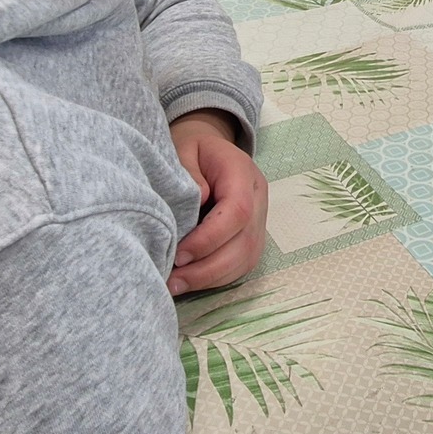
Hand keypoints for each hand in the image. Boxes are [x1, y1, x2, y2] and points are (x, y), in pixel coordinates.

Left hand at [167, 110, 268, 296]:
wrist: (210, 150)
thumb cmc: (193, 150)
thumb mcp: (184, 148)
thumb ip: (189, 172)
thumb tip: (198, 199)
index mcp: (243, 173)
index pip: (238, 211)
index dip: (210, 238)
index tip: (179, 254)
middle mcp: (258, 199)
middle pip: (245, 243)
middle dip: (208, 268)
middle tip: (173, 280)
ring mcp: (260, 221)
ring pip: (246, 259)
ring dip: (211, 278)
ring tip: (177, 285)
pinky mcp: (252, 238)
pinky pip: (241, 265)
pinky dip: (217, 278)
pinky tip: (191, 282)